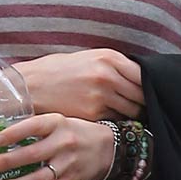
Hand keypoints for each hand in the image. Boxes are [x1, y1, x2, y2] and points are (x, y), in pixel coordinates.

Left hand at [0, 113, 118, 179]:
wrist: (108, 149)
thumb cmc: (76, 133)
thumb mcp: (59, 123)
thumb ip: (35, 128)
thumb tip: (0, 136)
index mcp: (57, 124)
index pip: (34, 126)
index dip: (15, 133)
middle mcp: (63, 143)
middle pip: (33, 154)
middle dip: (8, 162)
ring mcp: (68, 164)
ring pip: (39, 178)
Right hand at [15, 48, 142, 121]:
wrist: (31, 86)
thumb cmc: (59, 71)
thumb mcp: (89, 58)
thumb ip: (114, 66)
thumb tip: (139, 79)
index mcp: (109, 57)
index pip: (144, 75)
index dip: (150, 86)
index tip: (150, 93)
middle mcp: (108, 75)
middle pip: (141, 94)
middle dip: (144, 102)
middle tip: (143, 107)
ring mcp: (101, 95)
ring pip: (132, 110)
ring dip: (133, 115)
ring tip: (127, 115)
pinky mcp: (93, 113)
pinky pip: (116, 120)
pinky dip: (117, 122)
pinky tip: (111, 120)